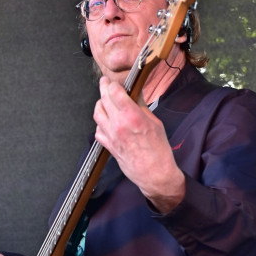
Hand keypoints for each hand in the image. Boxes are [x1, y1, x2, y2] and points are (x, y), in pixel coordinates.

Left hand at [93, 77, 184, 211]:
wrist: (154, 173)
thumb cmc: (158, 150)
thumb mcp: (155, 123)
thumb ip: (142, 106)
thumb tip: (136, 94)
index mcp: (132, 116)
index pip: (115, 92)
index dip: (113, 84)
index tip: (114, 81)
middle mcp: (118, 124)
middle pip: (104, 100)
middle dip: (103, 88)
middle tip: (104, 82)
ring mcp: (111, 135)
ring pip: (97, 113)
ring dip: (100, 104)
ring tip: (104, 100)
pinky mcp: (109, 146)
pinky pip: (98, 130)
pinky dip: (100, 123)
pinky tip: (106, 120)